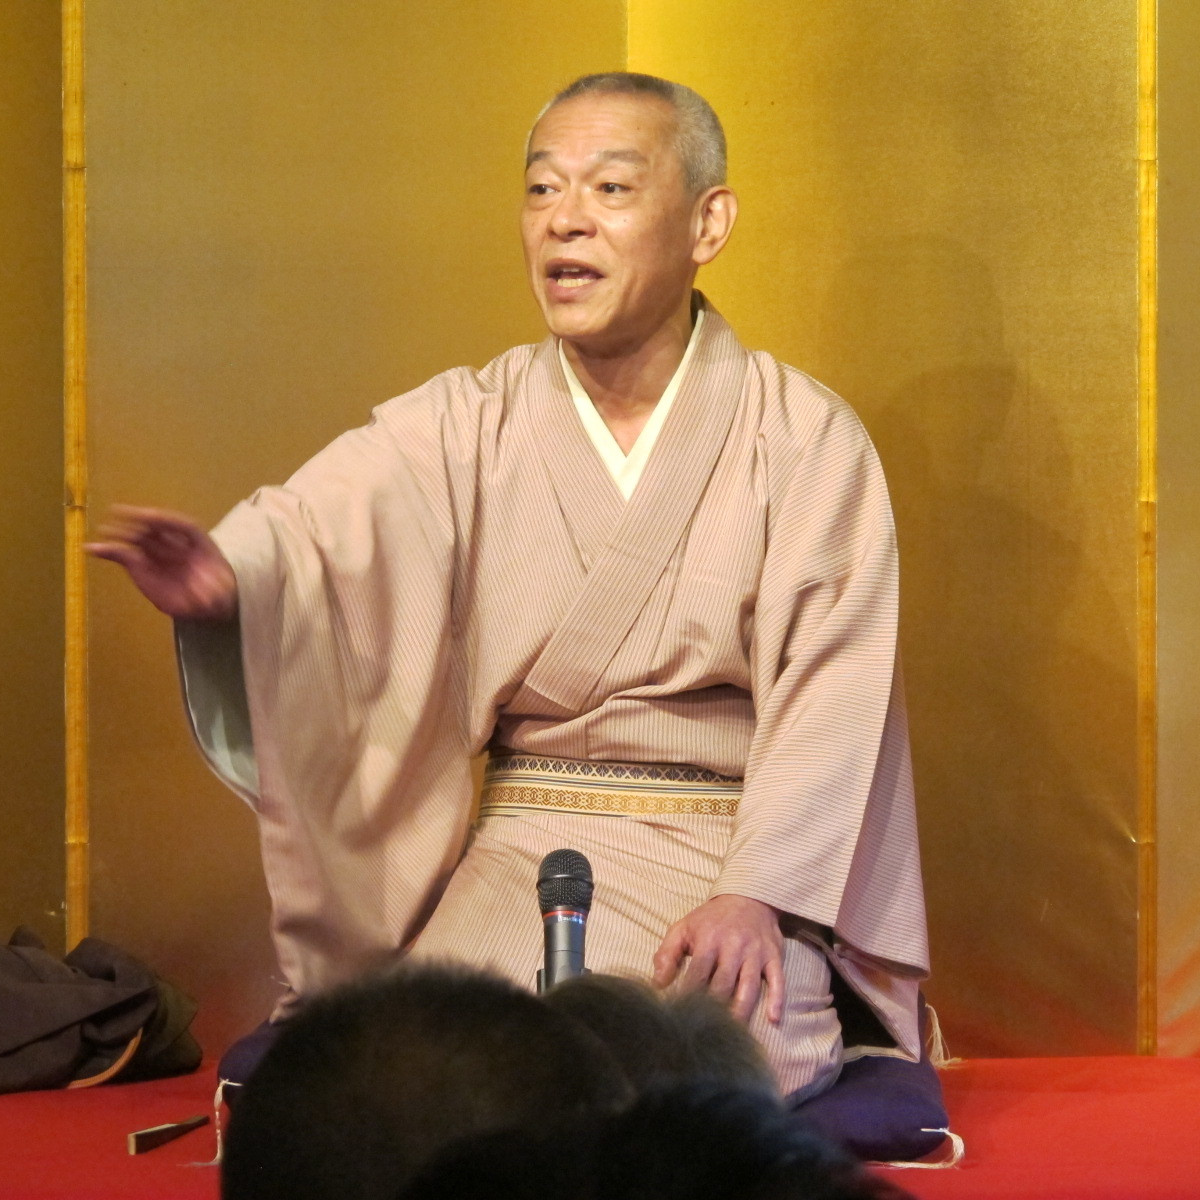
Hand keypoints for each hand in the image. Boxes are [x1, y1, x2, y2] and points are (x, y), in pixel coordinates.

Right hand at [85, 505, 237, 620]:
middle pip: (156, 530)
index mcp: (196, 543)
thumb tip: (207, 601)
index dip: (164, 519)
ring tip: (104, 531)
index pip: (179, 525)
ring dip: (119, 534)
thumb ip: (213, 594)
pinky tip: (93, 548)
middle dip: (139, 524)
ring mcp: (158, 555)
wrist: (211, 599)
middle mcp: (175, 545)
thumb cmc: (217, 588)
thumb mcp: (221, 592)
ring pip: (138, 540)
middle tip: (121, 520)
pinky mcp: (143, 566)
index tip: (149, 515)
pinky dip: (109, 551)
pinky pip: (124, 555)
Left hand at [652, 894, 784, 1023]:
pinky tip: (774, 1019)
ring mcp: (755, 953)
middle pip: (724, 984)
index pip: (697, 974)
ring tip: (734, 1033)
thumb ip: (667, 953)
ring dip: (742, 1010)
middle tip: (706, 1031)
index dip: (689, 996)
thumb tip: (657, 984)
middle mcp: (734, 947)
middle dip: (715, 1009)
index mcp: (709, 940)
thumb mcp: (684, 927)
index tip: (682, 1016)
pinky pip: (778, 979)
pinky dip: (777, 999)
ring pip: (750, 986)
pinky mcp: (774, 956)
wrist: (748, 897)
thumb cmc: (711, 919)